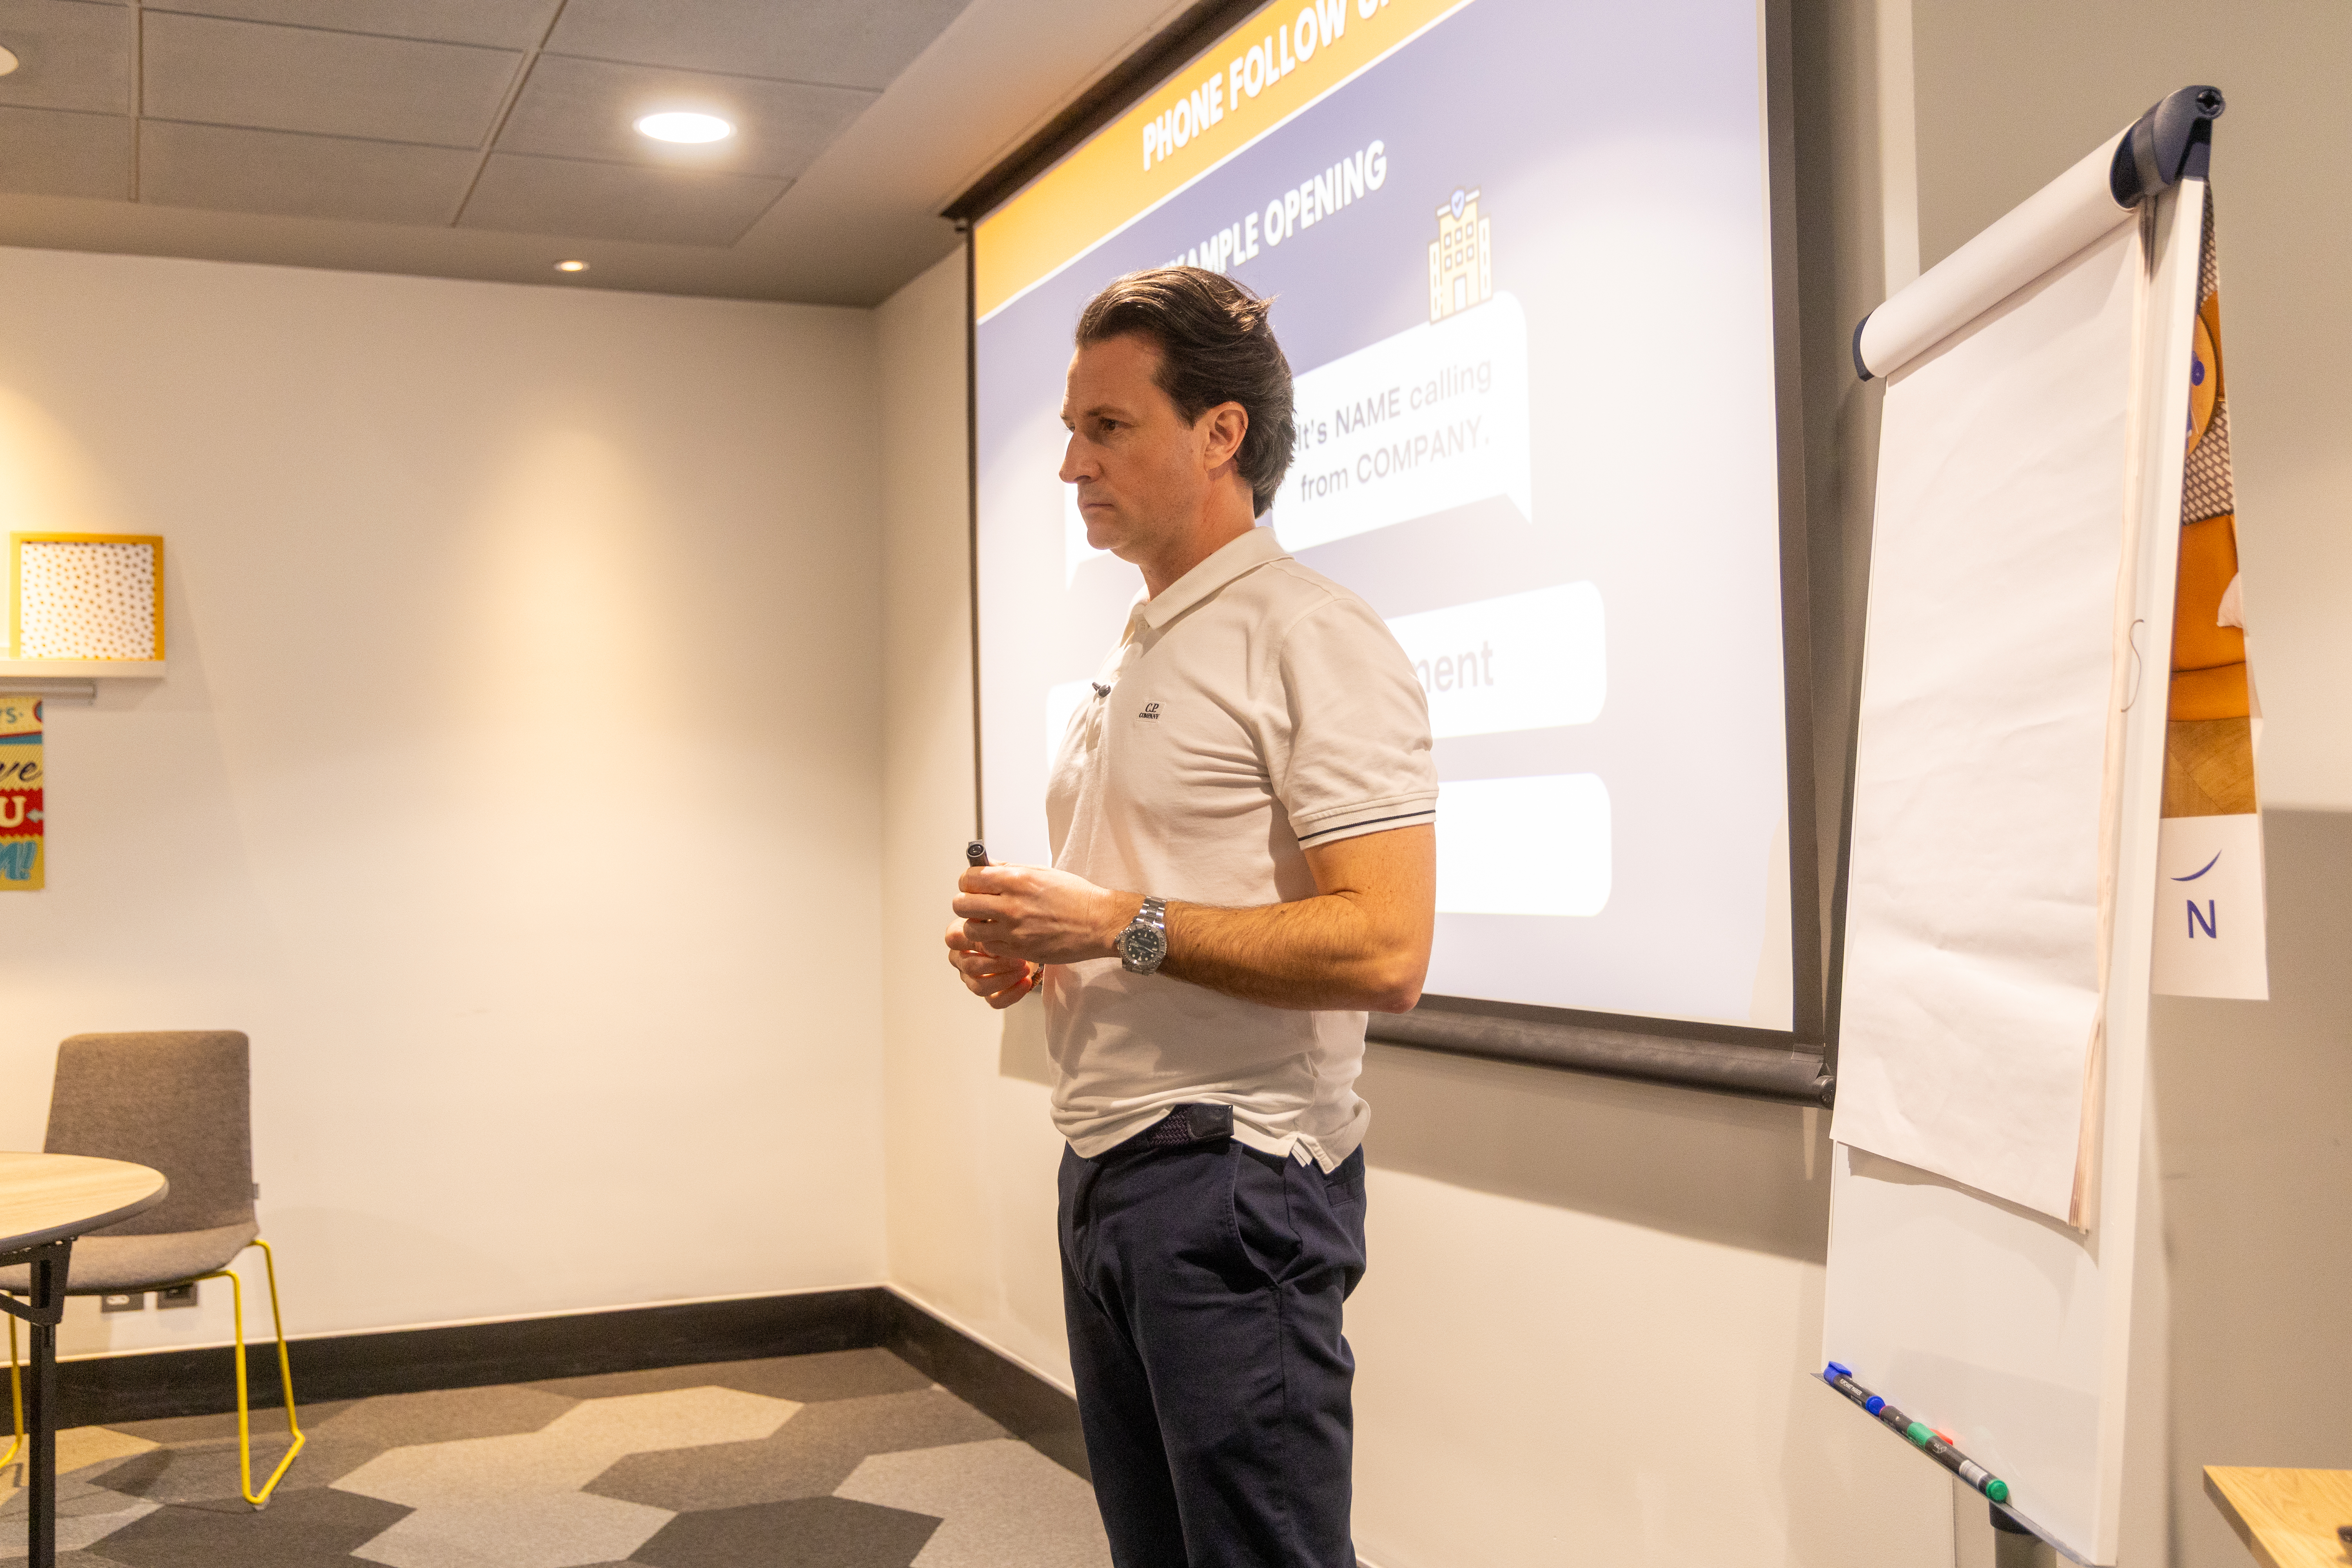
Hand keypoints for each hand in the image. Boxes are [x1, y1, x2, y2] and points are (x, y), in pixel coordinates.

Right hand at [944, 917, 1040, 1008]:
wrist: (1030, 938)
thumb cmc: (1011, 924)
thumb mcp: (1002, 916)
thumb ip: (992, 919)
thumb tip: (991, 933)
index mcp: (958, 936)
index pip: (953, 939)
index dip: (976, 941)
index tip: (999, 939)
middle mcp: (961, 959)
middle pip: (970, 967)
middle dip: (998, 963)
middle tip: (1019, 957)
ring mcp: (972, 979)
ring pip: (979, 987)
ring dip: (1005, 978)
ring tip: (1024, 968)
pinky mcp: (988, 994)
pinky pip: (994, 1001)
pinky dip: (1012, 993)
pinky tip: (1026, 982)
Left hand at [952, 863, 1136, 965]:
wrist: (1099, 923)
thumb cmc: (1076, 896)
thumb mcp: (1043, 872)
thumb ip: (1011, 869)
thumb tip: (988, 864)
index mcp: (1016, 879)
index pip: (969, 878)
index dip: (968, 881)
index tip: (974, 885)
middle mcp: (1011, 904)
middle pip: (961, 904)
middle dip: (966, 903)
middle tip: (977, 905)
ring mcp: (1013, 930)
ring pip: (970, 929)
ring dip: (976, 925)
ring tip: (989, 923)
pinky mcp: (1019, 950)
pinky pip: (988, 947)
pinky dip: (991, 942)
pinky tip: (1003, 936)